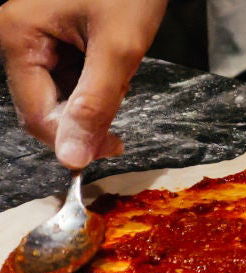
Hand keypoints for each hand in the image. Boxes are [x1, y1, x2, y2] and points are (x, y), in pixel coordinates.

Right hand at [0, 0, 166, 168]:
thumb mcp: (119, 48)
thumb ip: (96, 105)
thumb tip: (72, 158)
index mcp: (17, 35)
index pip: (35, 114)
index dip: (73, 140)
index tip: (112, 149)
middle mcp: (16, 35)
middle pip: (44, 105)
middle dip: (85, 117)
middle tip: (122, 122)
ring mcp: (33, 35)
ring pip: (59, 94)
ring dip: (93, 100)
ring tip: (122, 74)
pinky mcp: (54, 34)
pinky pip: (69, 76)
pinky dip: (96, 82)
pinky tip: (116, 65)